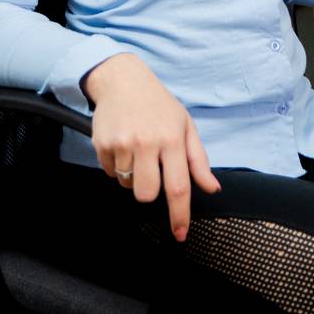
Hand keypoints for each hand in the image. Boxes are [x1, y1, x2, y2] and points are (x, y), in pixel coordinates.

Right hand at [82, 53, 220, 240]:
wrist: (122, 79)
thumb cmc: (158, 104)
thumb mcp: (185, 125)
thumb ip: (199, 160)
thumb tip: (212, 188)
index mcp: (172, 139)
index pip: (178, 187)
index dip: (179, 215)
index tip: (180, 234)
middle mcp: (147, 142)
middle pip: (146, 194)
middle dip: (149, 191)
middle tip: (151, 169)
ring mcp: (123, 143)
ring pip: (127, 186)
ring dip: (133, 177)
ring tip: (136, 151)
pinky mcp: (102, 143)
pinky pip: (110, 173)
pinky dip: (117, 166)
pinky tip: (122, 145)